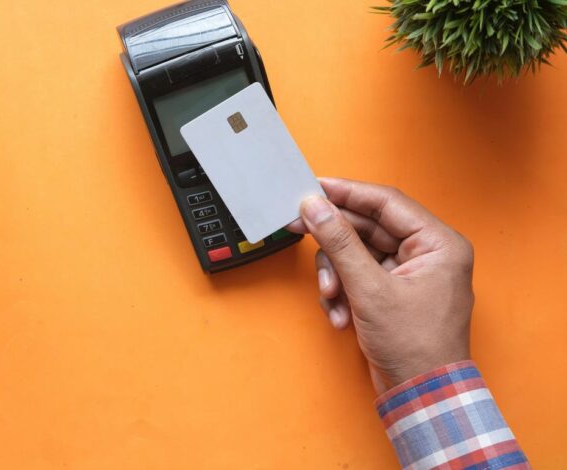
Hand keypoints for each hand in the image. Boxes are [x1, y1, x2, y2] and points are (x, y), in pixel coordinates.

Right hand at [288, 178, 473, 393]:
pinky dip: (344, 293)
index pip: (387, 202)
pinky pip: (358, 276)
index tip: (315, 187)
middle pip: (368, 228)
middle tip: (299, 228)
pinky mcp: (392, 293)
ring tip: (333, 297)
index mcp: (437, 244)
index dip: (348, 192)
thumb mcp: (369, 289)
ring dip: (337, 274)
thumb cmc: (415, 346)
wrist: (421, 396)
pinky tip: (341, 315)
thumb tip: (315, 207)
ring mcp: (408, 274)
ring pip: (357, 254)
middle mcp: (426, 254)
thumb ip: (340, 242)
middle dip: (334, 241)